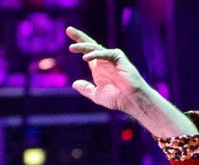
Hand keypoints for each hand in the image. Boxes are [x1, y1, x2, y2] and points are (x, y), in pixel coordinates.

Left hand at [66, 26, 194, 137]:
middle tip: (68, 30)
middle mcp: (103, 61)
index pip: (86, 53)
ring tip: (72, 48)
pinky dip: (95, 54)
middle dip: (79, 37)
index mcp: (98, 68)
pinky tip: (86, 58)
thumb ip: (86, 89)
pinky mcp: (118, 56)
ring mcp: (111, 57)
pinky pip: (104, 53)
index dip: (78, 46)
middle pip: (90, 45)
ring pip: (95, 48)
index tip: (68, 43)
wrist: (130, 99)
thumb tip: (74, 84)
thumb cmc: (117, 98)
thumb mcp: (96, 95)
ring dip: (83, 46)